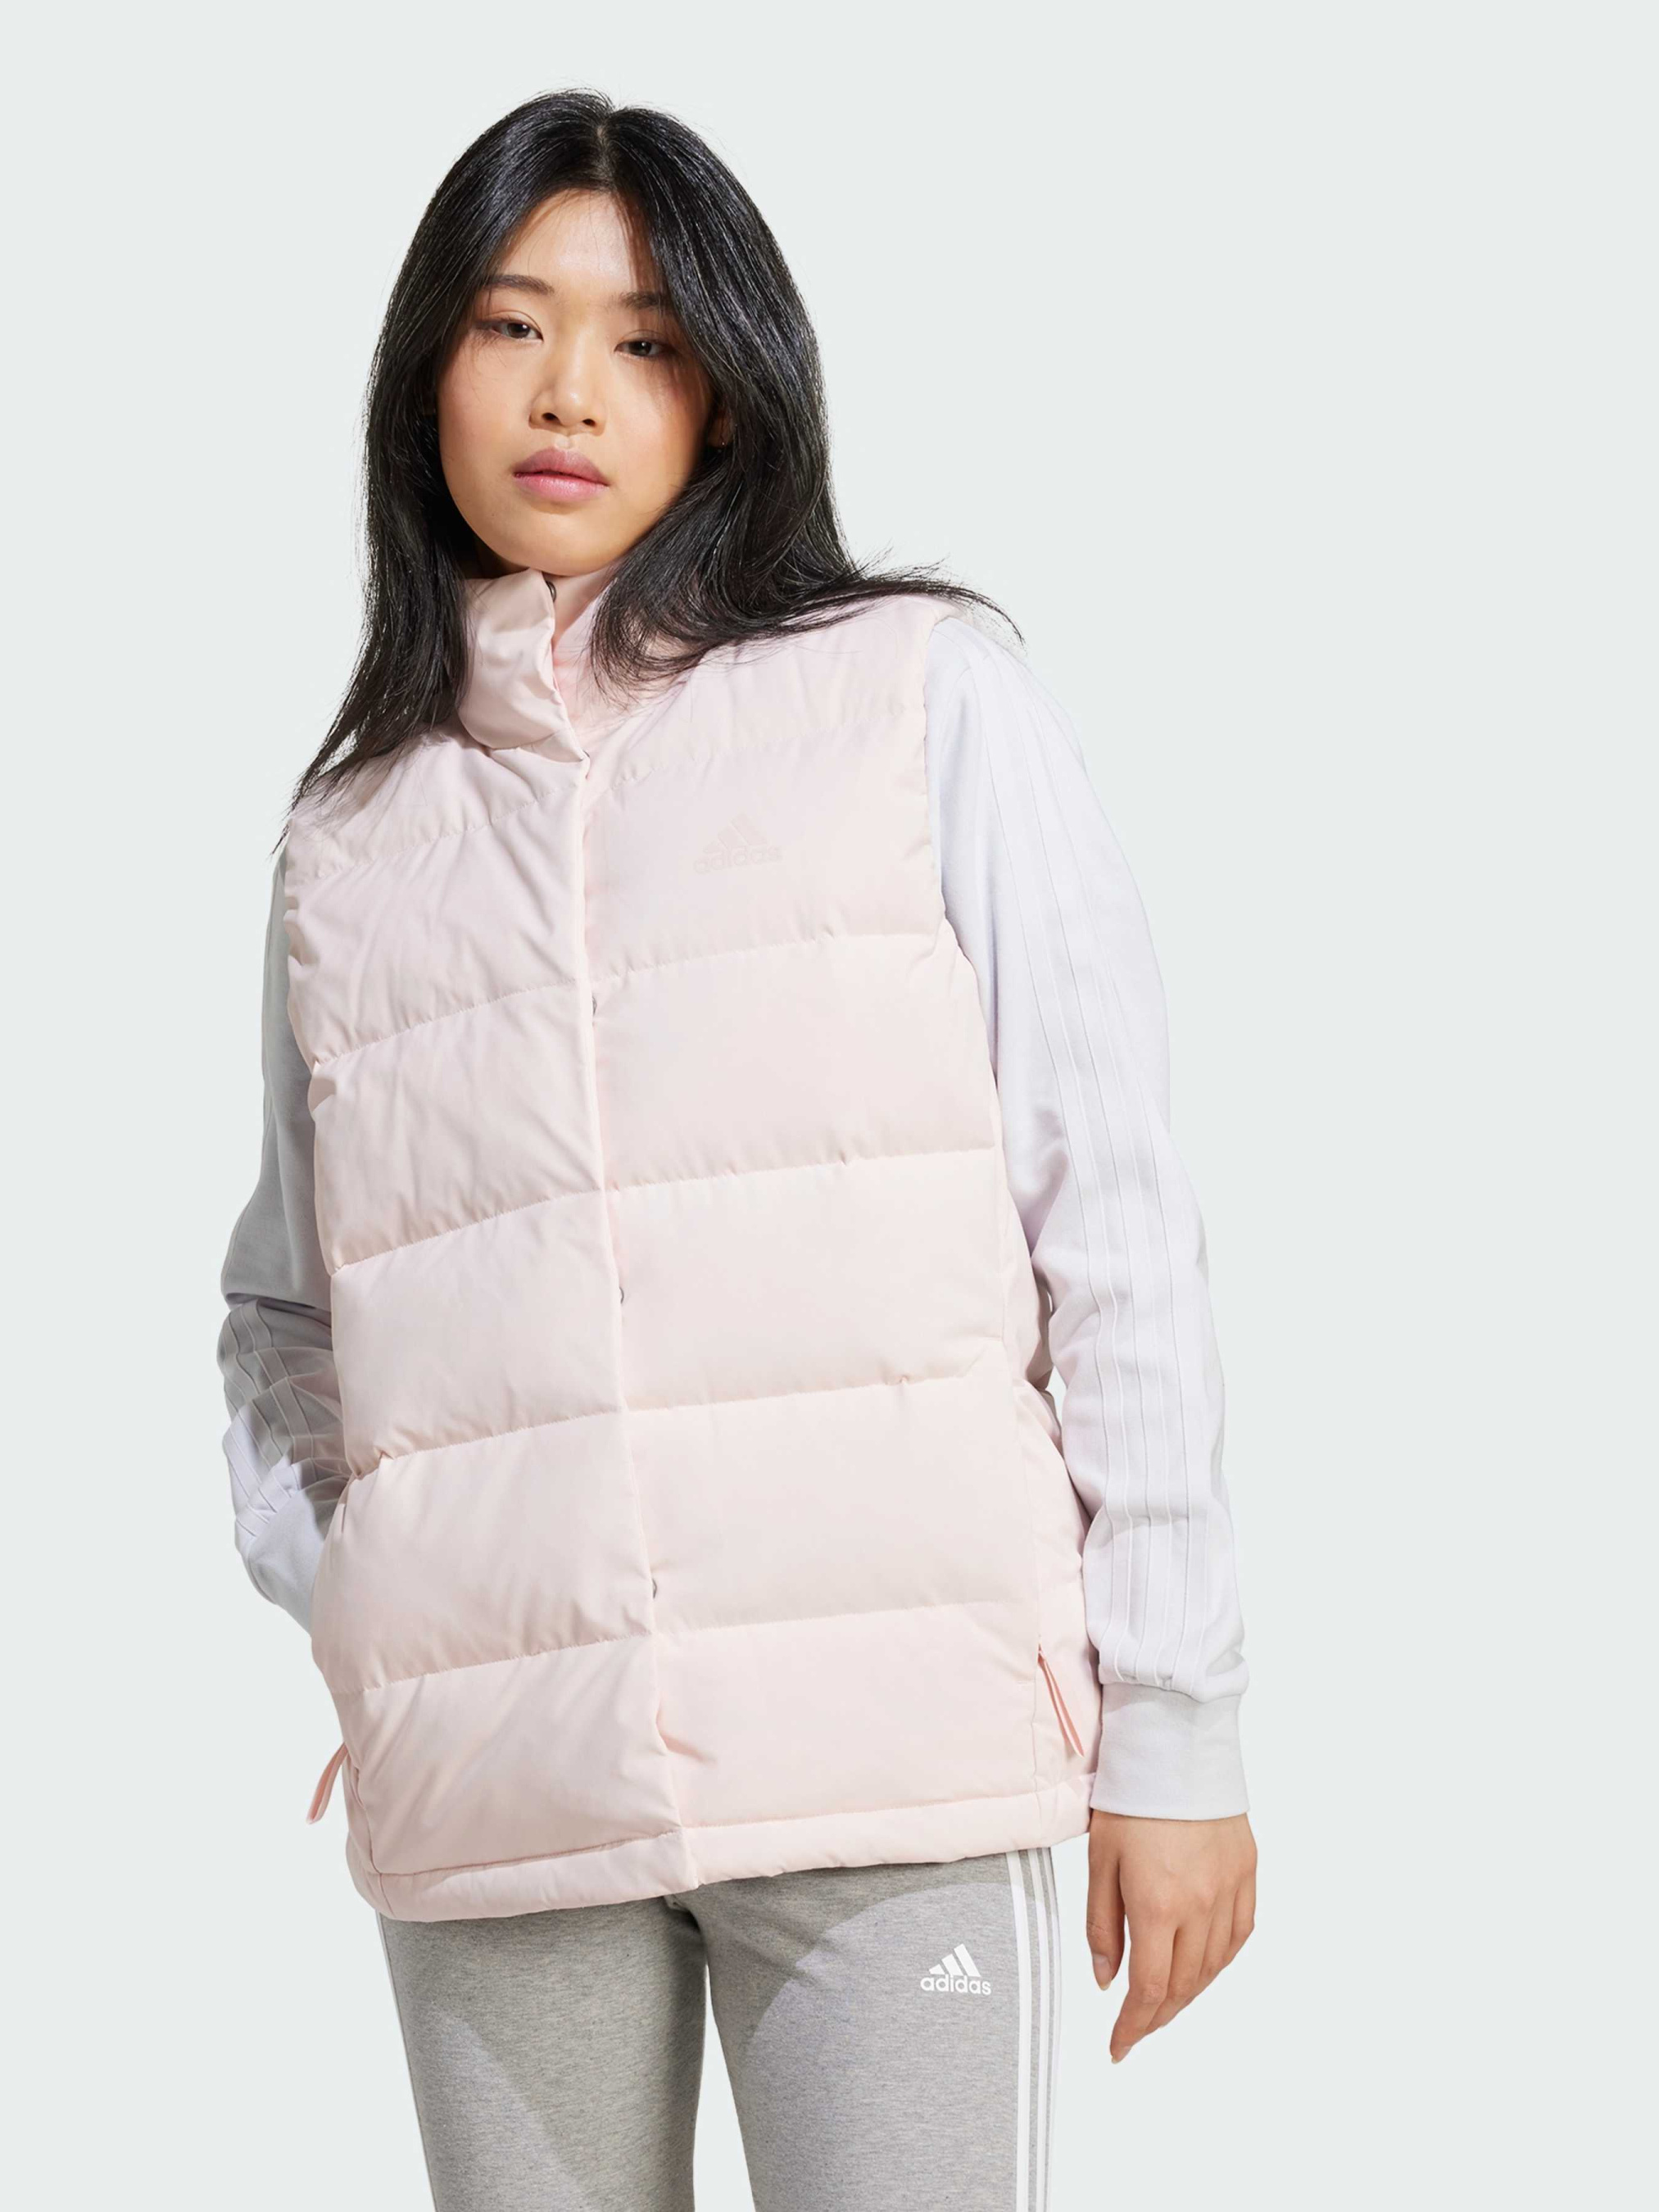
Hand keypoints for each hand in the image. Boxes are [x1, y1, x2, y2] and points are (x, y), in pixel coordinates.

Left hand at [1085, 1809, 1255, 2061]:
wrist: (1175, 1745)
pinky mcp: (1247, 1872)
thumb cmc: (1129, 1800)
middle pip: (1184, 1986)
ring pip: (1214, 1966)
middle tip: (1136, 2030)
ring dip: (1189, 1993)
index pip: (1150, 1990)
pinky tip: (1203, 1968)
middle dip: (1158, 2016)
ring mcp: (1229, 1890)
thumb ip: (1102, 1927)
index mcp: (1158, 1905)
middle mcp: (1200, 1906)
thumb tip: (1107, 1982)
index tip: (1118, 2047)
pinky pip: (1239, 1935)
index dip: (1133, 2027)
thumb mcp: (1100, 1862)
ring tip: (1164, 2004)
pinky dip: (1219, 1961)